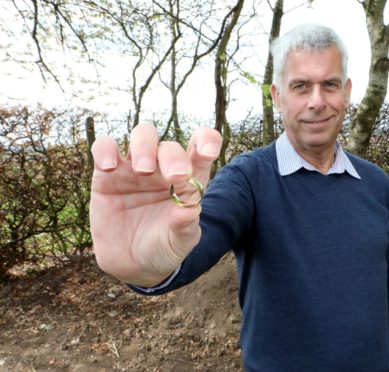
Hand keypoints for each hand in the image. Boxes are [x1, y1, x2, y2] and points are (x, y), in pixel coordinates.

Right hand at [89, 123, 221, 286]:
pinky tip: (109, 166)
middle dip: (173, 156)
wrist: (133, 266)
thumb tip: (191, 208)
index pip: (203, 147)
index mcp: (188, 179)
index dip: (207, 140)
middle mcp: (163, 168)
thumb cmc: (164, 248)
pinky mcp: (107, 174)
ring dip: (144, 146)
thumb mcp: (180, 241)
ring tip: (143, 170)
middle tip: (174, 176)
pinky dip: (105, 149)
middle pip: (170, 145)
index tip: (208, 151)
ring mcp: (135, 168)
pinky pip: (104, 147)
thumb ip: (185, 224)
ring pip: (142, 135)